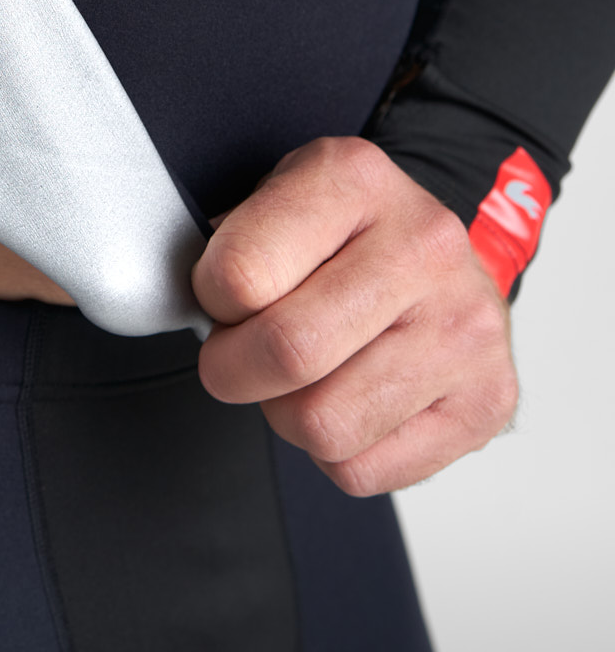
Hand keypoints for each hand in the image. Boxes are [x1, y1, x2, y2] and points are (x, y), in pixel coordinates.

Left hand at [191, 137, 515, 495]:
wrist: (443, 252)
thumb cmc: (342, 233)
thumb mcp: (277, 197)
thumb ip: (225, 241)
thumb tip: (164, 300)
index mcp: (355, 180)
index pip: (239, 277)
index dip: (212, 301)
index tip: (226, 298)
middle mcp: (423, 247)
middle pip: (288, 354)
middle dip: (234, 370)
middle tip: (238, 356)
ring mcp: (465, 327)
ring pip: (323, 426)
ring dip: (287, 414)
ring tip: (304, 375)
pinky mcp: (486, 400)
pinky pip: (363, 471)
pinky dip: (334, 451)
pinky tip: (349, 399)